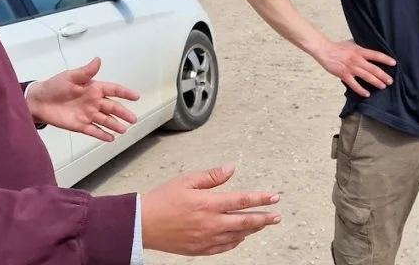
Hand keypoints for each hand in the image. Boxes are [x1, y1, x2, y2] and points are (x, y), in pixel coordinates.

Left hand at [25, 57, 139, 141]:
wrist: (39, 101)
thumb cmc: (55, 86)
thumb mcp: (70, 76)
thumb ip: (86, 71)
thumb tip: (98, 60)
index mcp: (94, 88)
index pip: (113, 90)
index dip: (125, 93)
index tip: (136, 97)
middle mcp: (94, 102)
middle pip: (112, 108)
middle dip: (123, 113)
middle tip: (133, 119)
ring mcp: (88, 114)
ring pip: (105, 120)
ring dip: (115, 125)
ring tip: (124, 130)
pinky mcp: (80, 125)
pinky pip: (93, 130)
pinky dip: (102, 135)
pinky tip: (111, 138)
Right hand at [138, 164, 281, 255]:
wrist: (142, 223)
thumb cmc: (162, 200)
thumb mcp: (187, 181)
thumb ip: (211, 176)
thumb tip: (230, 169)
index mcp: (209, 204)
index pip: (242, 200)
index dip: (261, 199)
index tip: (274, 198)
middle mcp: (211, 223)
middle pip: (245, 222)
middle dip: (263, 219)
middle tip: (276, 217)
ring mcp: (206, 238)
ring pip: (237, 236)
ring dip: (251, 230)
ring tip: (260, 225)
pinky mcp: (199, 249)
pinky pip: (224, 248)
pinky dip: (235, 242)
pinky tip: (239, 238)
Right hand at [312, 39, 395, 97]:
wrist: (326, 51)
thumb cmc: (339, 47)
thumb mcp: (352, 43)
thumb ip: (361, 48)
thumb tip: (370, 49)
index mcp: (360, 51)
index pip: (376, 55)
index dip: (385, 59)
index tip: (394, 63)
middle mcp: (357, 60)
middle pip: (373, 69)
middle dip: (383, 75)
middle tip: (390, 81)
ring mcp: (351, 68)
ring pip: (366, 77)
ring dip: (376, 82)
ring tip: (383, 86)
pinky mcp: (344, 75)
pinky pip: (354, 84)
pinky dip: (361, 90)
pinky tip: (367, 94)